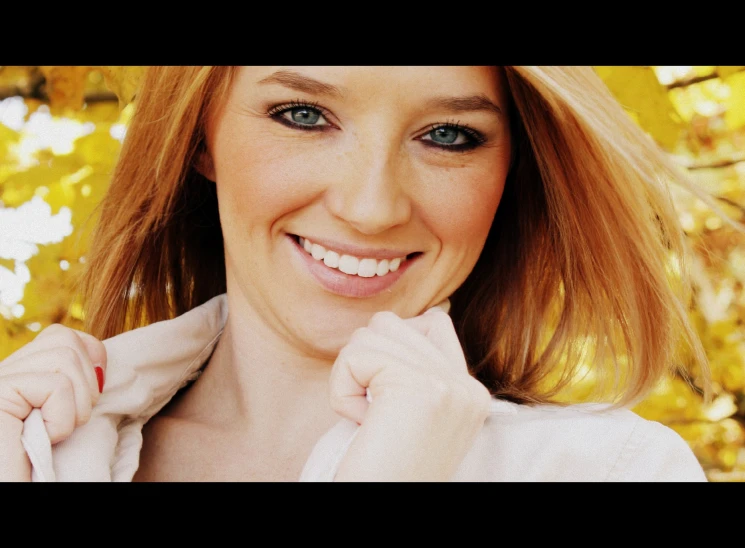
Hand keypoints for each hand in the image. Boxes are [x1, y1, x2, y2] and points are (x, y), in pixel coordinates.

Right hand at [0, 323, 106, 480]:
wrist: (19, 485)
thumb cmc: (44, 464)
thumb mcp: (65, 414)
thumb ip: (74, 382)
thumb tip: (99, 363)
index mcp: (18, 372)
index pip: (61, 334)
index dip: (90, 359)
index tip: (92, 395)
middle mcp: (3, 371)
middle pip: (64, 337)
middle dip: (86, 383)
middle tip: (71, 421)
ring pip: (64, 356)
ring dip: (76, 404)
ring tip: (56, 432)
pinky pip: (56, 386)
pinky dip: (62, 419)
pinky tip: (44, 438)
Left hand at [329, 307, 490, 480]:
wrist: (378, 506)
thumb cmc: (380, 468)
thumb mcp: (410, 416)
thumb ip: (412, 371)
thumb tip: (389, 323)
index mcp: (471, 393)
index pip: (435, 321)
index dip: (394, 344)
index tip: (384, 395)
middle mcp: (467, 387)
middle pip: (393, 323)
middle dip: (364, 362)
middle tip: (373, 414)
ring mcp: (449, 385)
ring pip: (372, 331)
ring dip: (351, 374)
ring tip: (367, 418)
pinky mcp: (420, 388)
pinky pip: (355, 356)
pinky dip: (341, 389)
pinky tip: (359, 422)